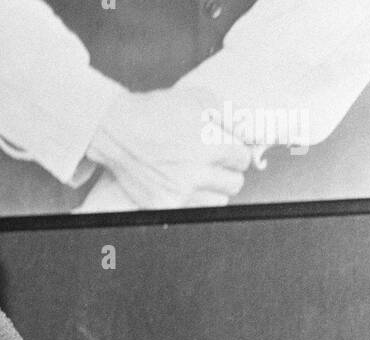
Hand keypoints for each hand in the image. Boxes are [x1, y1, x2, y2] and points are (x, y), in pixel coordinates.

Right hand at [89, 86, 251, 208]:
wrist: (118, 130)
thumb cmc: (157, 111)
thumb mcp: (199, 99)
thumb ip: (230, 116)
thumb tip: (251, 133)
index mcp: (209, 146)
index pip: (242, 159)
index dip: (236, 150)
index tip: (226, 147)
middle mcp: (196, 174)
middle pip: (235, 183)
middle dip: (229, 171)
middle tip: (215, 160)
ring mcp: (179, 193)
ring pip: (218, 201)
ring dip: (214, 187)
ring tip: (199, 172)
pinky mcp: (164, 205)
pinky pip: (195, 209)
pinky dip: (194, 197)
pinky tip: (183, 181)